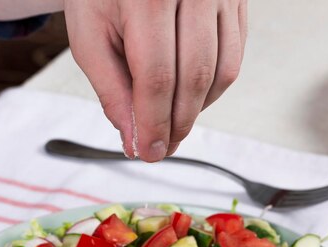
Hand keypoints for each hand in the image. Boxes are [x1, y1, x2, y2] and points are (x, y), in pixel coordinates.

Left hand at [64, 0, 247, 161]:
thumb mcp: (90, 33)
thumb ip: (111, 88)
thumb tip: (134, 137)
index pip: (158, 76)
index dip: (154, 122)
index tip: (147, 150)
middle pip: (194, 78)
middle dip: (177, 123)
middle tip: (161, 147)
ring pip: (222, 71)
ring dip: (197, 109)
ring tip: (172, 124)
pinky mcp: (237, 0)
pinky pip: (234, 56)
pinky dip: (213, 87)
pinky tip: (190, 97)